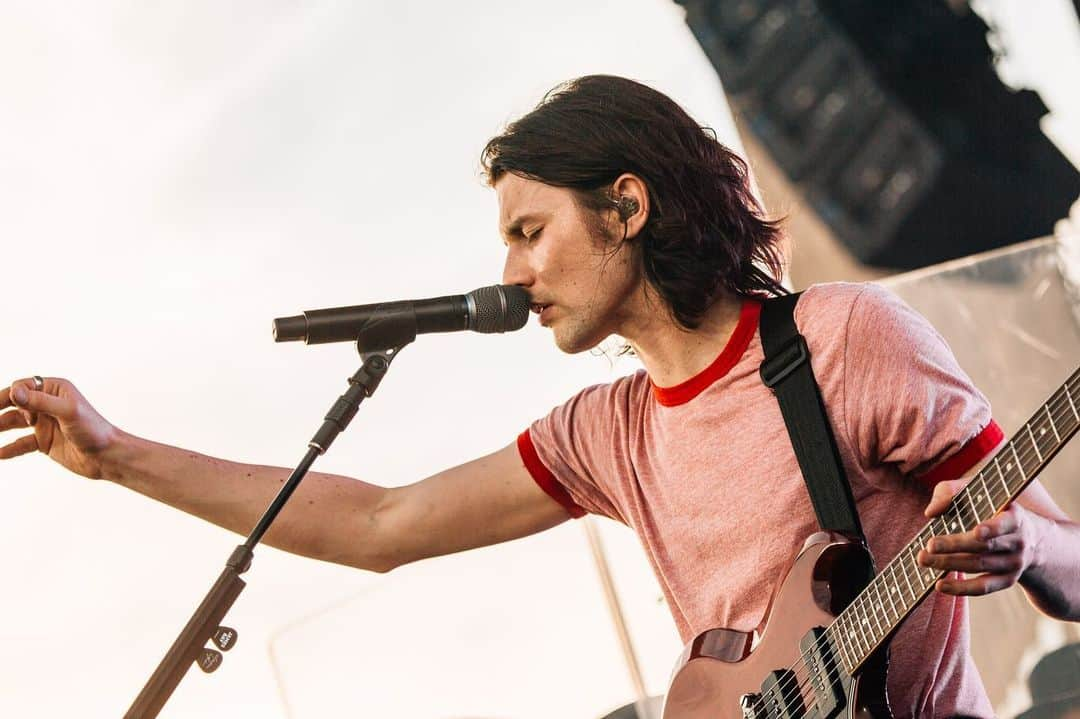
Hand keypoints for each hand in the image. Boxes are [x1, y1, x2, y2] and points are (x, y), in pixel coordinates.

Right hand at [0, 377, 121, 479]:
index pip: (22, 386)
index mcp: (55, 390)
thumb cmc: (94, 429)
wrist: (108, 456)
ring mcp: (45, 423)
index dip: (11, 396)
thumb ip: (40, 402)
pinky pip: (20, 443)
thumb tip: (15, 392)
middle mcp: (48, 404)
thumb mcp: (68, 412)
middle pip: (13, 403)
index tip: (11, 408)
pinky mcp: (44, 442)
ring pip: (13, 423)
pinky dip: (8, 448)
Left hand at [917, 478, 1038, 595]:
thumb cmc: (992, 508)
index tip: (977, 531)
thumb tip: (931, 512)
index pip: (1006, 523)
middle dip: (954, 546)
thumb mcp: (978, 492)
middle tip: (929, 545)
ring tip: (924, 560)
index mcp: (1014, 517)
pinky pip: (984, 587)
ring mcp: (1014, 564)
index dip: (993, 528)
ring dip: (950, 564)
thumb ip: (951, 492)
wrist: (1033, 539)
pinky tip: (940, 585)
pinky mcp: (1008, 580)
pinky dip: (962, 588)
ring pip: (980, 566)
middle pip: (984, 546)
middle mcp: (1018, 542)